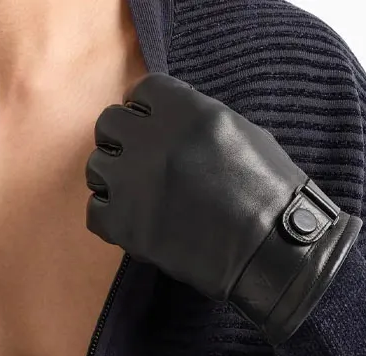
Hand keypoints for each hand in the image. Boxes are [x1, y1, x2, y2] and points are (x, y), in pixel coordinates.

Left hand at [85, 72, 361, 344]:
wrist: (271, 252)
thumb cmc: (268, 193)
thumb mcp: (241, 133)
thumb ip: (194, 120)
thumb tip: (164, 121)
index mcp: (186, 112)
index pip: (141, 92)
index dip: (145, 111)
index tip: (150, 128)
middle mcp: (153, 142)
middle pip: (108, 125)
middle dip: (121, 141)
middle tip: (136, 161)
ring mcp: (135, 185)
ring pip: (95, 167)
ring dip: (112, 178)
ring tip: (135, 195)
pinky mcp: (126, 227)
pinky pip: (94, 212)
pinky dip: (108, 216)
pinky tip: (131, 221)